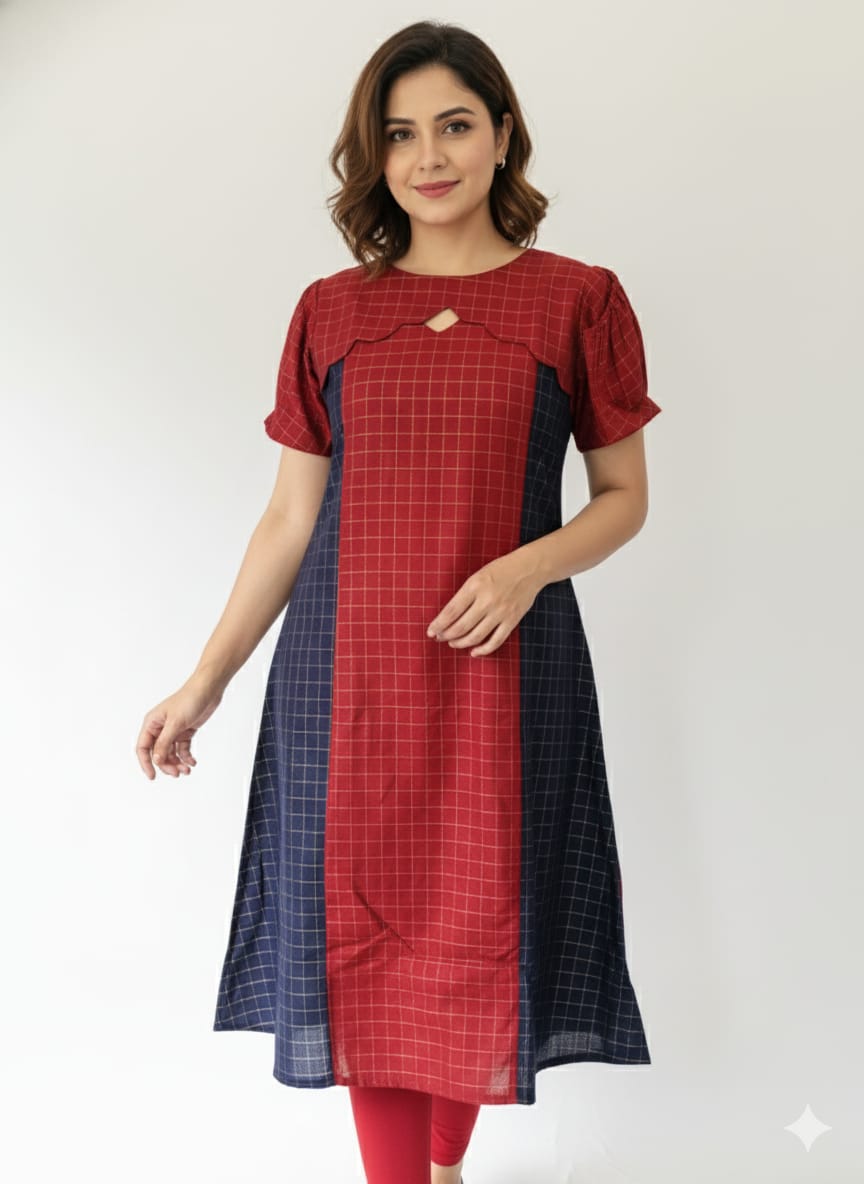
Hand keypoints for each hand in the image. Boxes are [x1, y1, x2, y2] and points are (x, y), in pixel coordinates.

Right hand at [136, 673, 224, 779]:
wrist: (208, 689)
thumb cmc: (189, 700)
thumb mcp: (175, 723)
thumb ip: (164, 743)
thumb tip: (156, 760)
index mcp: (152, 723)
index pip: (143, 748)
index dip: (146, 763)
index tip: (153, 776)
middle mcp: (160, 728)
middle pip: (158, 753)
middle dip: (166, 765)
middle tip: (177, 773)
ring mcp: (173, 730)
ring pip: (170, 753)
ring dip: (177, 763)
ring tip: (187, 770)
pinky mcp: (185, 731)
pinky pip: (182, 749)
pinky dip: (186, 757)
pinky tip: (192, 762)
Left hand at [426, 549, 543, 656]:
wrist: (529, 568)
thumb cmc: (500, 570)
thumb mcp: (477, 576)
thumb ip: (464, 595)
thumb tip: (448, 617)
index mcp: (475, 586)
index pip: (451, 611)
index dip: (438, 625)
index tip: (431, 631)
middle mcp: (487, 600)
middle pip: (461, 626)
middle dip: (446, 635)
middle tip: (439, 637)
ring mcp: (500, 612)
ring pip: (476, 636)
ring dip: (461, 643)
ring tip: (453, 643)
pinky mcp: (512, 621)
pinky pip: (495, 641)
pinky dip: (483, 650)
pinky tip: (474, 651)